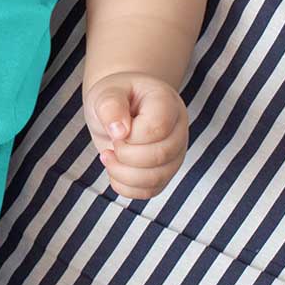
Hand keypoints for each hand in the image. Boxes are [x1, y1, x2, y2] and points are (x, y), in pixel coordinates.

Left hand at [82, 71, 188, 199]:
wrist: (119, 107)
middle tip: (111, 142)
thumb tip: (119, 131)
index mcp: (166, 102)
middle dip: (125, 155)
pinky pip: (150, 191)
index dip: (131, 135)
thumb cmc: (115, 97)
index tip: (114, 128)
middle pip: (160, 156)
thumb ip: (110, 105)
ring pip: (156, 178)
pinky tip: (115, 168)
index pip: (157, 128)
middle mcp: (178, 129)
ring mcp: (175, 153)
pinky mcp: (165, 172)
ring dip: (123, 173)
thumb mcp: (106, 92)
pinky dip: (125, 186)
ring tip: (108, 155)